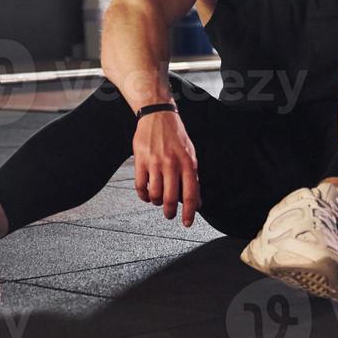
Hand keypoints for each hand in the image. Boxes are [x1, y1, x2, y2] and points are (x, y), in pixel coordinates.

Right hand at [133, 111, 201, 226]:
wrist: (157, 114)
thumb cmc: (175, 134)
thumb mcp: (189, 153)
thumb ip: (193, 176)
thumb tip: (197, 201)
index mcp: (187, 161)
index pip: (190, 192)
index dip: (189, 211)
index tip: (187, 223)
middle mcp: (171, 163)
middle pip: (170, 198)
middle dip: (170, 212)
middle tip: (169, 214)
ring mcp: (154, 162)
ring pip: (154, 194)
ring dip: (156, 202)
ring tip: (158, 200)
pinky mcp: (140, 160)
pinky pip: (140, 186)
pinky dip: (143, 195)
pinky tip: (146, 194)